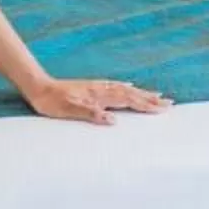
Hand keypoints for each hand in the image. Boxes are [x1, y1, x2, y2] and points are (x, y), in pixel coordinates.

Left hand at [21, 77, 171, 125]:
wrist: (38, 88)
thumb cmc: (52, 102)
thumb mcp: (69, 110)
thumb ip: (91, 114)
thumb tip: (112, 120)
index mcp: (99, 96)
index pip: (128, 101)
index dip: (146, 105)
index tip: (163, 109)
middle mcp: (101, 90)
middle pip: (131, 94)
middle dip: (150, 99)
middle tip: (169, 103)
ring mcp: (97, 88)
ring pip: (125, 90)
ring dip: (142, 94)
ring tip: (157, 96)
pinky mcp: (91, 88)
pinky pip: (115, 88)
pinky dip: (126, 89)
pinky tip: (130, 88)